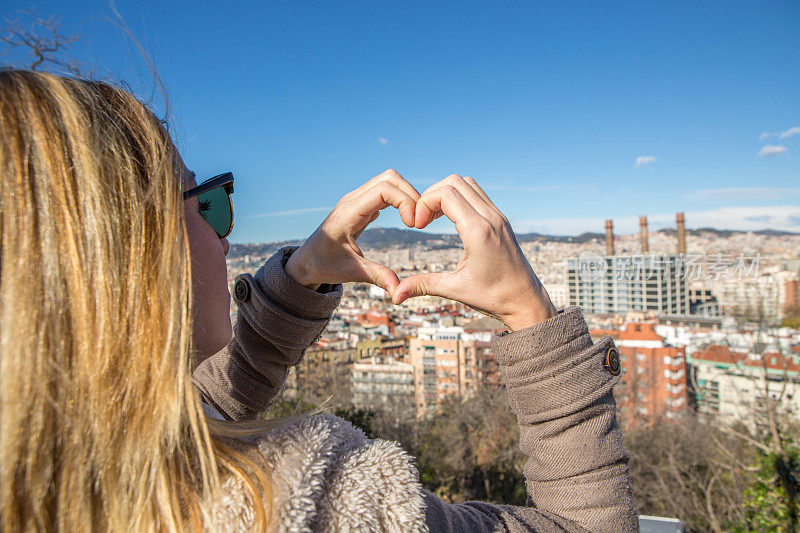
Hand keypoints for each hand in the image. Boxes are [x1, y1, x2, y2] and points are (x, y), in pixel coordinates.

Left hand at [285, 169, 419, 294]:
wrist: (307, 261)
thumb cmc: (325, 266)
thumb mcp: (352, 272)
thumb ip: (377, 277)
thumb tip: (399, 291)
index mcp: (349, 212)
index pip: (384, 190)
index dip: (405, 202)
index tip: (413, 226)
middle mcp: (353, 200)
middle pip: (390, 178)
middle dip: (411, 195)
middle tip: (419, 221)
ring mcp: (356, 200)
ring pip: (388, 181)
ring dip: (407, 196)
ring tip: (415, 220)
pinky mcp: (361, 205)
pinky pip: (385, 191)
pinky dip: (400, 199)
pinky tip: (406, 219)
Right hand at [392, 174, 555, 330]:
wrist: (526, 301)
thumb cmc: (494, 297)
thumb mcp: (456, 290)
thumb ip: (423, 285)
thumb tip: (394, 295)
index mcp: (479, 232)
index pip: (446, 193)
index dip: (424, 203)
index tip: (418, 226)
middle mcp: (491, 218)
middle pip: (455, 181)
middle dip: (431, 195)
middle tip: (422, 220)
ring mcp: (498, 217)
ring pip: (468, 184)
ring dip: (446, 194)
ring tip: (433, 218)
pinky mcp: (501, 220)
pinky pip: (478, 195)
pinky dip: (459, 198)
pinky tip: (450, 220)